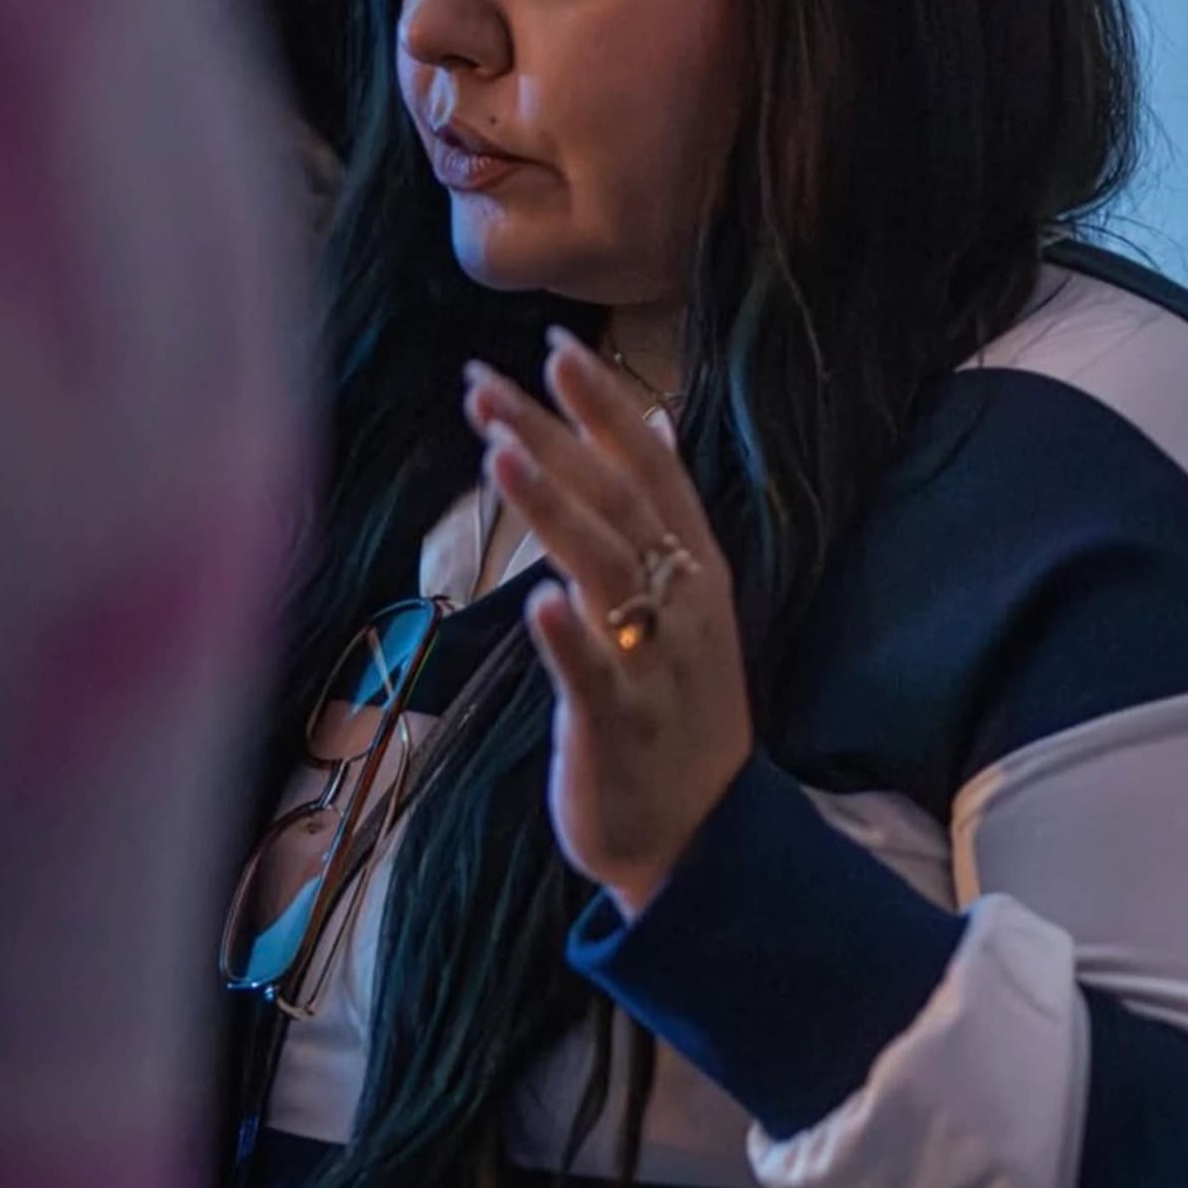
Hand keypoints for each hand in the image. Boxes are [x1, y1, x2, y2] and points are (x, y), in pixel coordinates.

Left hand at [463, 336, 753, 912]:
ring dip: (556, 511)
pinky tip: (536, 601)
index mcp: (696, 571)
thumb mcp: (684, 606)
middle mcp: (683, 606)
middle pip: (617, 503)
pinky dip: (569, 637)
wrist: (699, 840)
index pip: (653, 469)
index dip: (606, 408)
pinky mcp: (621, 727)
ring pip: (607, 572)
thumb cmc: (675, 717)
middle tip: (488, 381)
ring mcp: (655, 665)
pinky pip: (595, 676)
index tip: (555, 347)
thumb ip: (662, 520)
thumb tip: (652, 425)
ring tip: (500, 455)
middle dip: (553, 438)